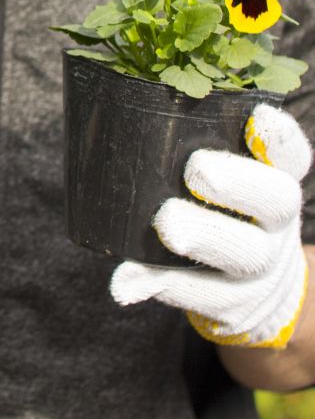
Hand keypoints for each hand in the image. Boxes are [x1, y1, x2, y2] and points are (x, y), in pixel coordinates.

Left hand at [110, 103, 310, 348]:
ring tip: (168, 225)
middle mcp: (278, 223)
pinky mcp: (233, 304)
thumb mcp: (233, 180)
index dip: (279, 137)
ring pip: (245, 252)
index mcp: (278, 181)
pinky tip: (126, 282)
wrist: (261, 294)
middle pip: (277, 201)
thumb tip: (132, 116)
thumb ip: (203, 150)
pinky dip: (161, 287)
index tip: (257, 115)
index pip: (291, 156)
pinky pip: (200, 295)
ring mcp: (260, 267)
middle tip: (198, 170)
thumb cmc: (228, 213)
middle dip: (238, 183)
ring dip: (204, 235)